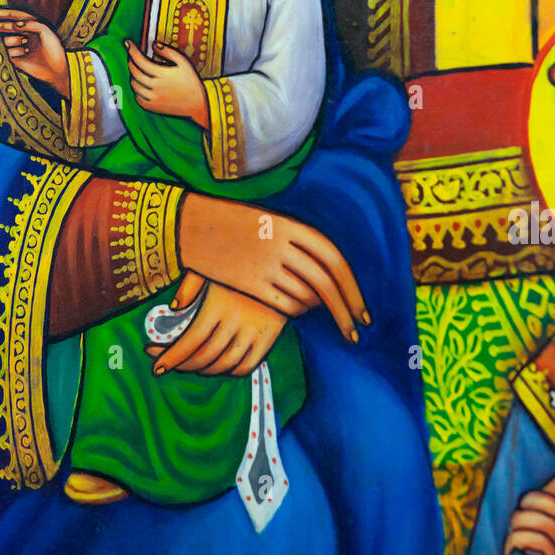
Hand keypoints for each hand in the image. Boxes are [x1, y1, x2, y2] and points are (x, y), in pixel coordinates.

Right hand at [0, 7, 69, 97]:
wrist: (55, 68)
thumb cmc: (53, 48)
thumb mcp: (44, 31)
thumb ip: (30, 24)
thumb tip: (15, 23)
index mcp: (32, 27)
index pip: (18, 18)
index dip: (7, 14)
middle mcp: (24, 36)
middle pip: (8, 28)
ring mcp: (19, 46)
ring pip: (7, 39)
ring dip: (13, 39)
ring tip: (24, 43)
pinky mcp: (15, 58)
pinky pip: (8, 51)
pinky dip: (16, 50)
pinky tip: (26, 53)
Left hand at [126, 40, 208, 127]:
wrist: (199, 104)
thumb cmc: (192, 82)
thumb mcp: (184, 63)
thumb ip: (168, 51)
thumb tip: (154, 44)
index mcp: (162, 74)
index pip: (140, 60)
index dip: (131, 50)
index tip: (127, 43)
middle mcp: (156, 87)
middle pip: (134, 72)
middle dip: (130, 61)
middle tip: (131, 56)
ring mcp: (153, 98)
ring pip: (134, 86)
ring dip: (132, 76)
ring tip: (136, 70)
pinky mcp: (153, 108)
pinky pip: (137, 98)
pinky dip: (136, 90)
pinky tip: (140, 85)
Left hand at [145, 273, 284, 376]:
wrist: (282, 262)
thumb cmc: (239, 262)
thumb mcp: (212, 265)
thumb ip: (190, 285)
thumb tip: (174, 307)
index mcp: (219, 303)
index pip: (191, 341)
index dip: (171, 357)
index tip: (156, 367)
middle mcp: (237, 320)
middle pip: (204, 356)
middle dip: (181, 365)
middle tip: (166, 365)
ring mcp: (255, 331)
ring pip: (224, 365)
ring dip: (204, 370)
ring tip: (190, 365)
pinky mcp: (269, 338)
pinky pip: (247, 366)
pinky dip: (229, 372)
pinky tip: (217, 366)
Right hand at [177, 193, 369, 343]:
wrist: (191, 222)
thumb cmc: (236, 223)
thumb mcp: (272, 222)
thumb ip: (300, 244)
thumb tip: (331, 274)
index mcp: (290, 225)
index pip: (335, 261)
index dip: (353, 289)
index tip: (363, 312)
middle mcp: (281, 245)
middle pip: (326, 284)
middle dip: (346, 311)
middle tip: (357, 331)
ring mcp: (264, 264)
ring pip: (305, 297)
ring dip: (316, 309)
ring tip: (318, 313)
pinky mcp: (248, 283)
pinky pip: (283, 305)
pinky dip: (295, 312)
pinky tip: (294, 309)